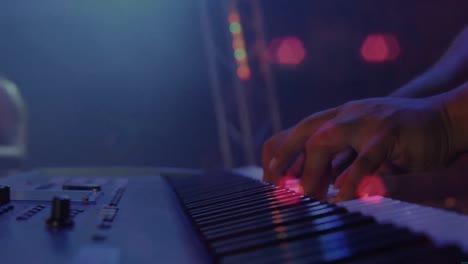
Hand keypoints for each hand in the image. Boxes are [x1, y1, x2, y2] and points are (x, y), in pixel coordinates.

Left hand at [262, 96, 454, 200]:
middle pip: (304, 131)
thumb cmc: (399, 139)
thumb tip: (307, 185)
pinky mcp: (389, 131)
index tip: (271, 180)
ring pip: (324, 139)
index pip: (299, 132)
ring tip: (304, 197)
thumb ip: (336, 162)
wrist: (443, 119)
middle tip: (279, 190)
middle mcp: (346, 114)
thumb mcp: (361, 147)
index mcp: (338, 117)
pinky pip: (364, 158)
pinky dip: (351, 179)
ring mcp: (365, 118)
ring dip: (311, 171)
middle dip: (285, 160)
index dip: (281, 154)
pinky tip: (342, 198)